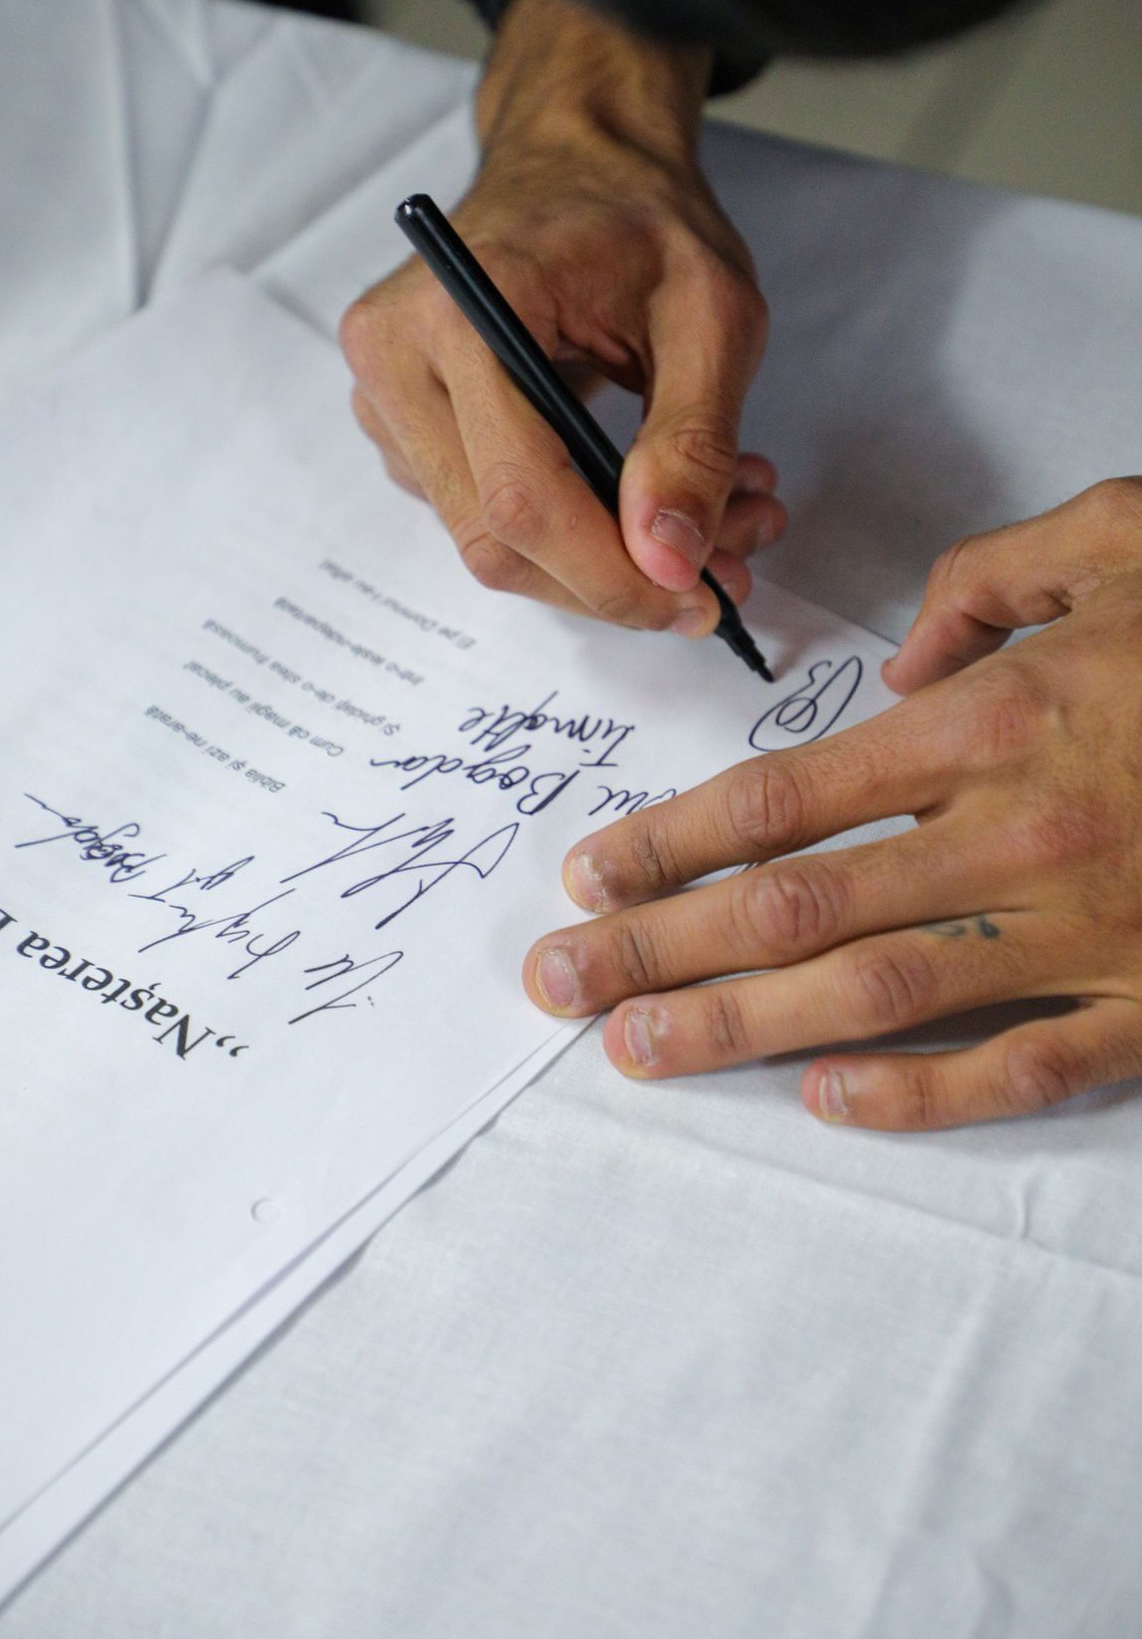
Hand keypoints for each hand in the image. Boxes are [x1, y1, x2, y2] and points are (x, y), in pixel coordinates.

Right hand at [340, 0, 782, 638]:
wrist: (574, 162)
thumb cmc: (641, 219)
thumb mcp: (712, 312)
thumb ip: (693, 438)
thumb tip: (669, 558)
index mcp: (463, 309)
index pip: (522, 496)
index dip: (611, 573)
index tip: (701, 598)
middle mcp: (395, 358)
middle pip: (497, 539)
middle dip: (617, 579)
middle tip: (725, 566)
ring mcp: (383, 398)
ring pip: (490, 545)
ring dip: (605, 562)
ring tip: (711, 517)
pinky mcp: (401, 430)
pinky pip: (483, 520)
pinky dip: (573, 537)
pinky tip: (644, 499)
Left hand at [523, 478, 1141, 1130]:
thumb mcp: (1125, 537)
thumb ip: (991, 577)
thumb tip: (908, 659)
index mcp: (1000, 717)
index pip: (786, 795)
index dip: (669, 841)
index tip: (588, 873)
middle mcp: (1019, 835)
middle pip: (794, 906)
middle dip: (658, 949)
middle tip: (554, 983)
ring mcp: (1088, 933)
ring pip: (876, 996)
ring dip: (740, 1030)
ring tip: (632, 1052)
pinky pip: (1025, 1067)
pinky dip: (923, 1094)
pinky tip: (828, 1101)